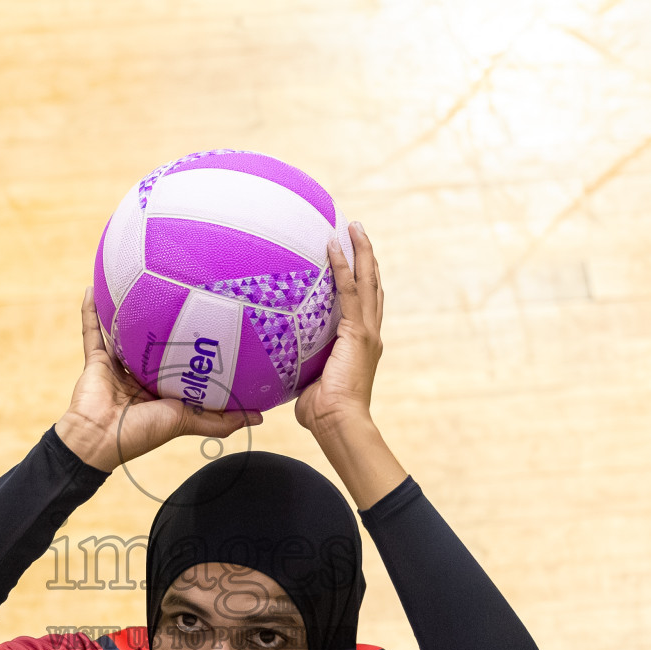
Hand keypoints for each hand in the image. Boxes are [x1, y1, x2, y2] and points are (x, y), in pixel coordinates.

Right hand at [56, 288, 258, 472]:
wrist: (99, 439)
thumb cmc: (142, 433)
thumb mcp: (187, 422)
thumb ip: (220, 421)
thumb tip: (260, 416)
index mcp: (160, 391)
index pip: (181, 366)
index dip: (195, 350)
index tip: (214, 329)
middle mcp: (140, 377)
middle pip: (154, 345)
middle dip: (165, 325)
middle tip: (183, 295)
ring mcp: (116, 367)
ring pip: (123, 334)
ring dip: (127, 312)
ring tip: (138, 283)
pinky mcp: (95, 361)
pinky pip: (92, 331)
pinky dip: (90, 312)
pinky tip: (93, 289)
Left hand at [294, 221, 383, 437]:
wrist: (339, 423)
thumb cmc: (322, 413)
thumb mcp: (310, 381)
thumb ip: (300, 366)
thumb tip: (277, 363)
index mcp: (361, 345)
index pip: (364, 305)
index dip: (361, 279)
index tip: (355, 258)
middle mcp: (369, 334)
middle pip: (373, 285)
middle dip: (367, 257)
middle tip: (358, 231)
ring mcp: (366, 332)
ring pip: (368, 281)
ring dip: (361, 251)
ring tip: (353, 227)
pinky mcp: (358, 332)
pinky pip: (350, 291)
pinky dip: (343, 265)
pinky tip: (334, 245)